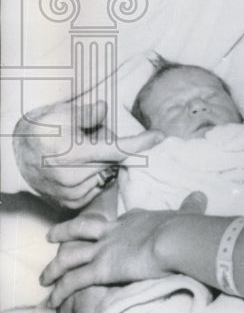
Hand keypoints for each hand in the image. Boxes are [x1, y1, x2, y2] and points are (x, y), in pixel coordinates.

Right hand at [13, 99, 163, 209]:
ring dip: (101, 164)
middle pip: (112, 160)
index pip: (116, 148)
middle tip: (89, 138)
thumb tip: (104, 109)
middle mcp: (72, 177)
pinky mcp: (70, 203)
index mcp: (71, 153)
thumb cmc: (38, 130)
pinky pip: (96, 188)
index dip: (140, 142)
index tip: (160, 135)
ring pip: (106, 174)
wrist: (12, 158)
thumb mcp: (59, 113)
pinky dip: (93, 177)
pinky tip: (78, 169)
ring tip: (79, 154)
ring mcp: (71, 193)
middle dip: (108, 148)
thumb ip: (86, 112)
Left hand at [41, 192, 208, 306]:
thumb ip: (191, 207)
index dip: (107, 223)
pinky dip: (61, 290)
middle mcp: (114, 231)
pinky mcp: (101, 269)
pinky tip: (51, 299)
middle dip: (66, 232)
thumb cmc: (184, 228)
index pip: (116, 220)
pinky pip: (74, 281)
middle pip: (83, 229)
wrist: (175, 237)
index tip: (102, 225)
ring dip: (55, 266)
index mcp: (135, 219)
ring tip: (43, 277)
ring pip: (71, 256)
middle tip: (51, 235)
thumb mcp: (187, 214)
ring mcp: (105, 249)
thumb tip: (200, 195)